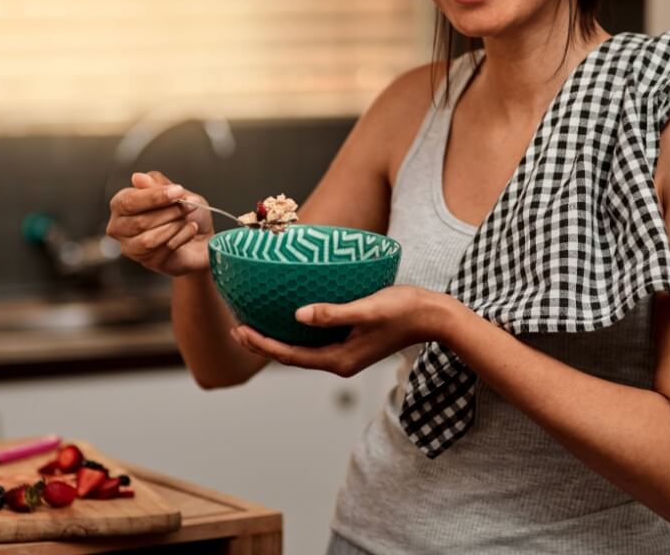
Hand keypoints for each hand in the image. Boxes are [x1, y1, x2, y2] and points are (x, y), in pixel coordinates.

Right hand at [105, 170, 211, 276]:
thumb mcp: (177, 192)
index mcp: (122, 205)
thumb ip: (157, 184)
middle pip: (139, 222)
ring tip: (187, 220)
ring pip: (150, 239)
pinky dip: (182, 237)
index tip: (177, 191)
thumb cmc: (187, 213)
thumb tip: (138, 178)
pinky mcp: (148, 261)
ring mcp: (132, 247)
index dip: (154, 197)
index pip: (128, 202)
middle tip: (188, 206)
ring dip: (175, 226)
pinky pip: (164, 249)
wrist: (203, 237)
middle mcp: (120, 227)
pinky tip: (189, 231)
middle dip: (169, 212)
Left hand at [229, 285, 456, 376]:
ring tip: (253, 324)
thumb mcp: (367, 309)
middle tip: (236, 328)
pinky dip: (296, 332)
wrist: (433, 316)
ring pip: (302, 350)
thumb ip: (333, 313)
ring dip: (276, 339)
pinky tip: (288, 317)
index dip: (263, 345)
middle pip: (291, 356)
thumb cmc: (403, 310)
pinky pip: (315, 341)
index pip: (290, 356)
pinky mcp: (352, 342)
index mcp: (340, 359)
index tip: (240, 330)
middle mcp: (339, 361)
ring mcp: (346, 353)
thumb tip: (298, 315)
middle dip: (262, 344)